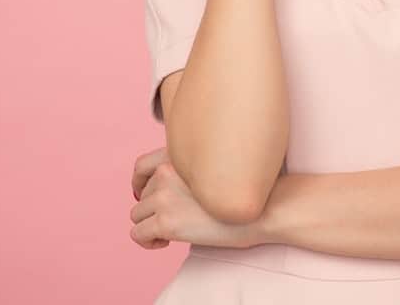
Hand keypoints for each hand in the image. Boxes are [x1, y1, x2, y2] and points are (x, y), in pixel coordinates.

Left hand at [129, 147, 264, 249]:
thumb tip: (167, 194)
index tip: (147, 198)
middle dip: (154, 209)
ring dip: (151, 225)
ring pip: (136, 214)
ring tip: (172, 233)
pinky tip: (166, 243)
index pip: (140, 167)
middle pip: (142, 195)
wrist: (263, 210)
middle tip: (176, 221)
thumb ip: (188, 173)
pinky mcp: (166, 221)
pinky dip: (147, 241)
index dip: (140, 185)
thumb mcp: (213, 170)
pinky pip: (137, 234)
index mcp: (179, 156)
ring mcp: (164, 196)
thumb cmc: (245, 193)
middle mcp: (168, 171)